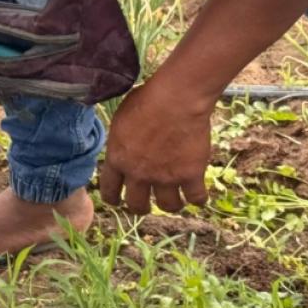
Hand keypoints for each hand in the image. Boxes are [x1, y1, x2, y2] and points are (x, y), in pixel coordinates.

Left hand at [99, 76, 212, 214]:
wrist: (175, 100)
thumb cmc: (146, 101)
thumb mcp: (120, 119)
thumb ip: (120, 140)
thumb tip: (122, 145)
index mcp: (118, 158)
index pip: (109, 190)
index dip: (113, 198)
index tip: (117, 201)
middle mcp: (139, 173)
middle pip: (137, 205)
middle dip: (140, 207)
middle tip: (146, 205)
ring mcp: (165, 177)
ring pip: (168, 207)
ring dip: (171, 204)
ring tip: (175, 199)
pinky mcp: (190, 176)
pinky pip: (196, 199)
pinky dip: (198, 198)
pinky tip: (198, 193)